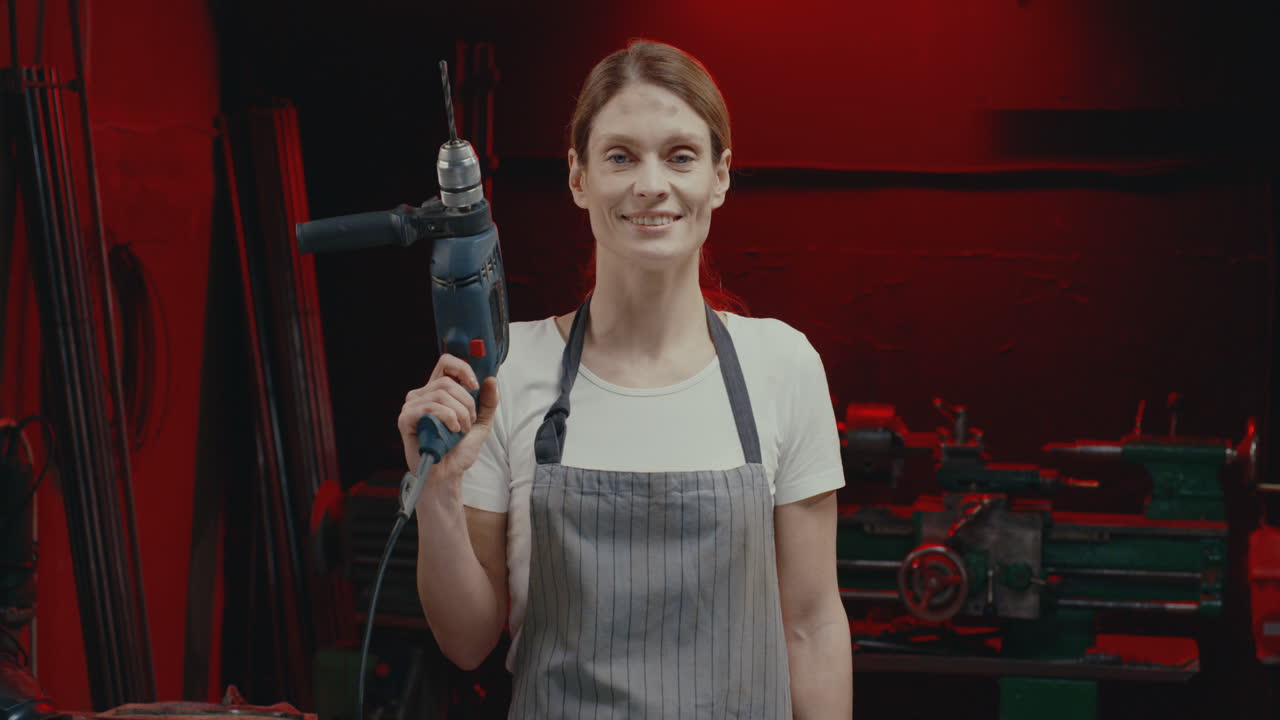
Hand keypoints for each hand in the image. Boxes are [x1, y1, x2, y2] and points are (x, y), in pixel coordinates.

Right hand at [398, 353, 499, 478]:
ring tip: (461, 430)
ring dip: (459, 413)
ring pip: (441, 394)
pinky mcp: (406, 419)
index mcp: (437, 390)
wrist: (449, 473)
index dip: (463, 368)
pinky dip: (447, 418)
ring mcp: (412, 406)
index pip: (446, 362)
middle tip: (469, 421)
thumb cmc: (459, 449)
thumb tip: (491, 379)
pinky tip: (452, 431)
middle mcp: (422, 394)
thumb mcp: (481, 422)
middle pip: (447, 381)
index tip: (475, 386)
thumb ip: (488, 401)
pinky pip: (429, 407)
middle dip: (466, 402)